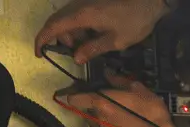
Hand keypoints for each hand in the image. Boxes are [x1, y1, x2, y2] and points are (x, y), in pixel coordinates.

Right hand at [35, 0, 165, 64]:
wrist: (150, 0)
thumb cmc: (134, 20)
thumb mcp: (116, 41)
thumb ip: (93, 49)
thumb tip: (76, 58)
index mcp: (82, 15)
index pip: (53, 27)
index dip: (42, 40)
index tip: (39, 54)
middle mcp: (79, 5)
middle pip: (58, 22)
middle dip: (61, 39)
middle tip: (77, 53)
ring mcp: (85, 2)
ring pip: (68, 18)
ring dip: (72, 34)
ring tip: (89, 46)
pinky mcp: (92, 2)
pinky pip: (78, 14)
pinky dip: (80, 27)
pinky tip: (94, 36)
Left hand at [59, 78, 176, 126]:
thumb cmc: (150, 112)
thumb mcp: (139, 89)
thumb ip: (121, 81)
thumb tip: (109, 73)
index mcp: (101, 103)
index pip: (74, 99)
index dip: (70, 96)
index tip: (68, 94)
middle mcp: (98, 119)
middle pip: (85, 112)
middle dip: (90, 107)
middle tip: (102, 102)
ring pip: (97, 124)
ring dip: (102, 119)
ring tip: (117, 116)